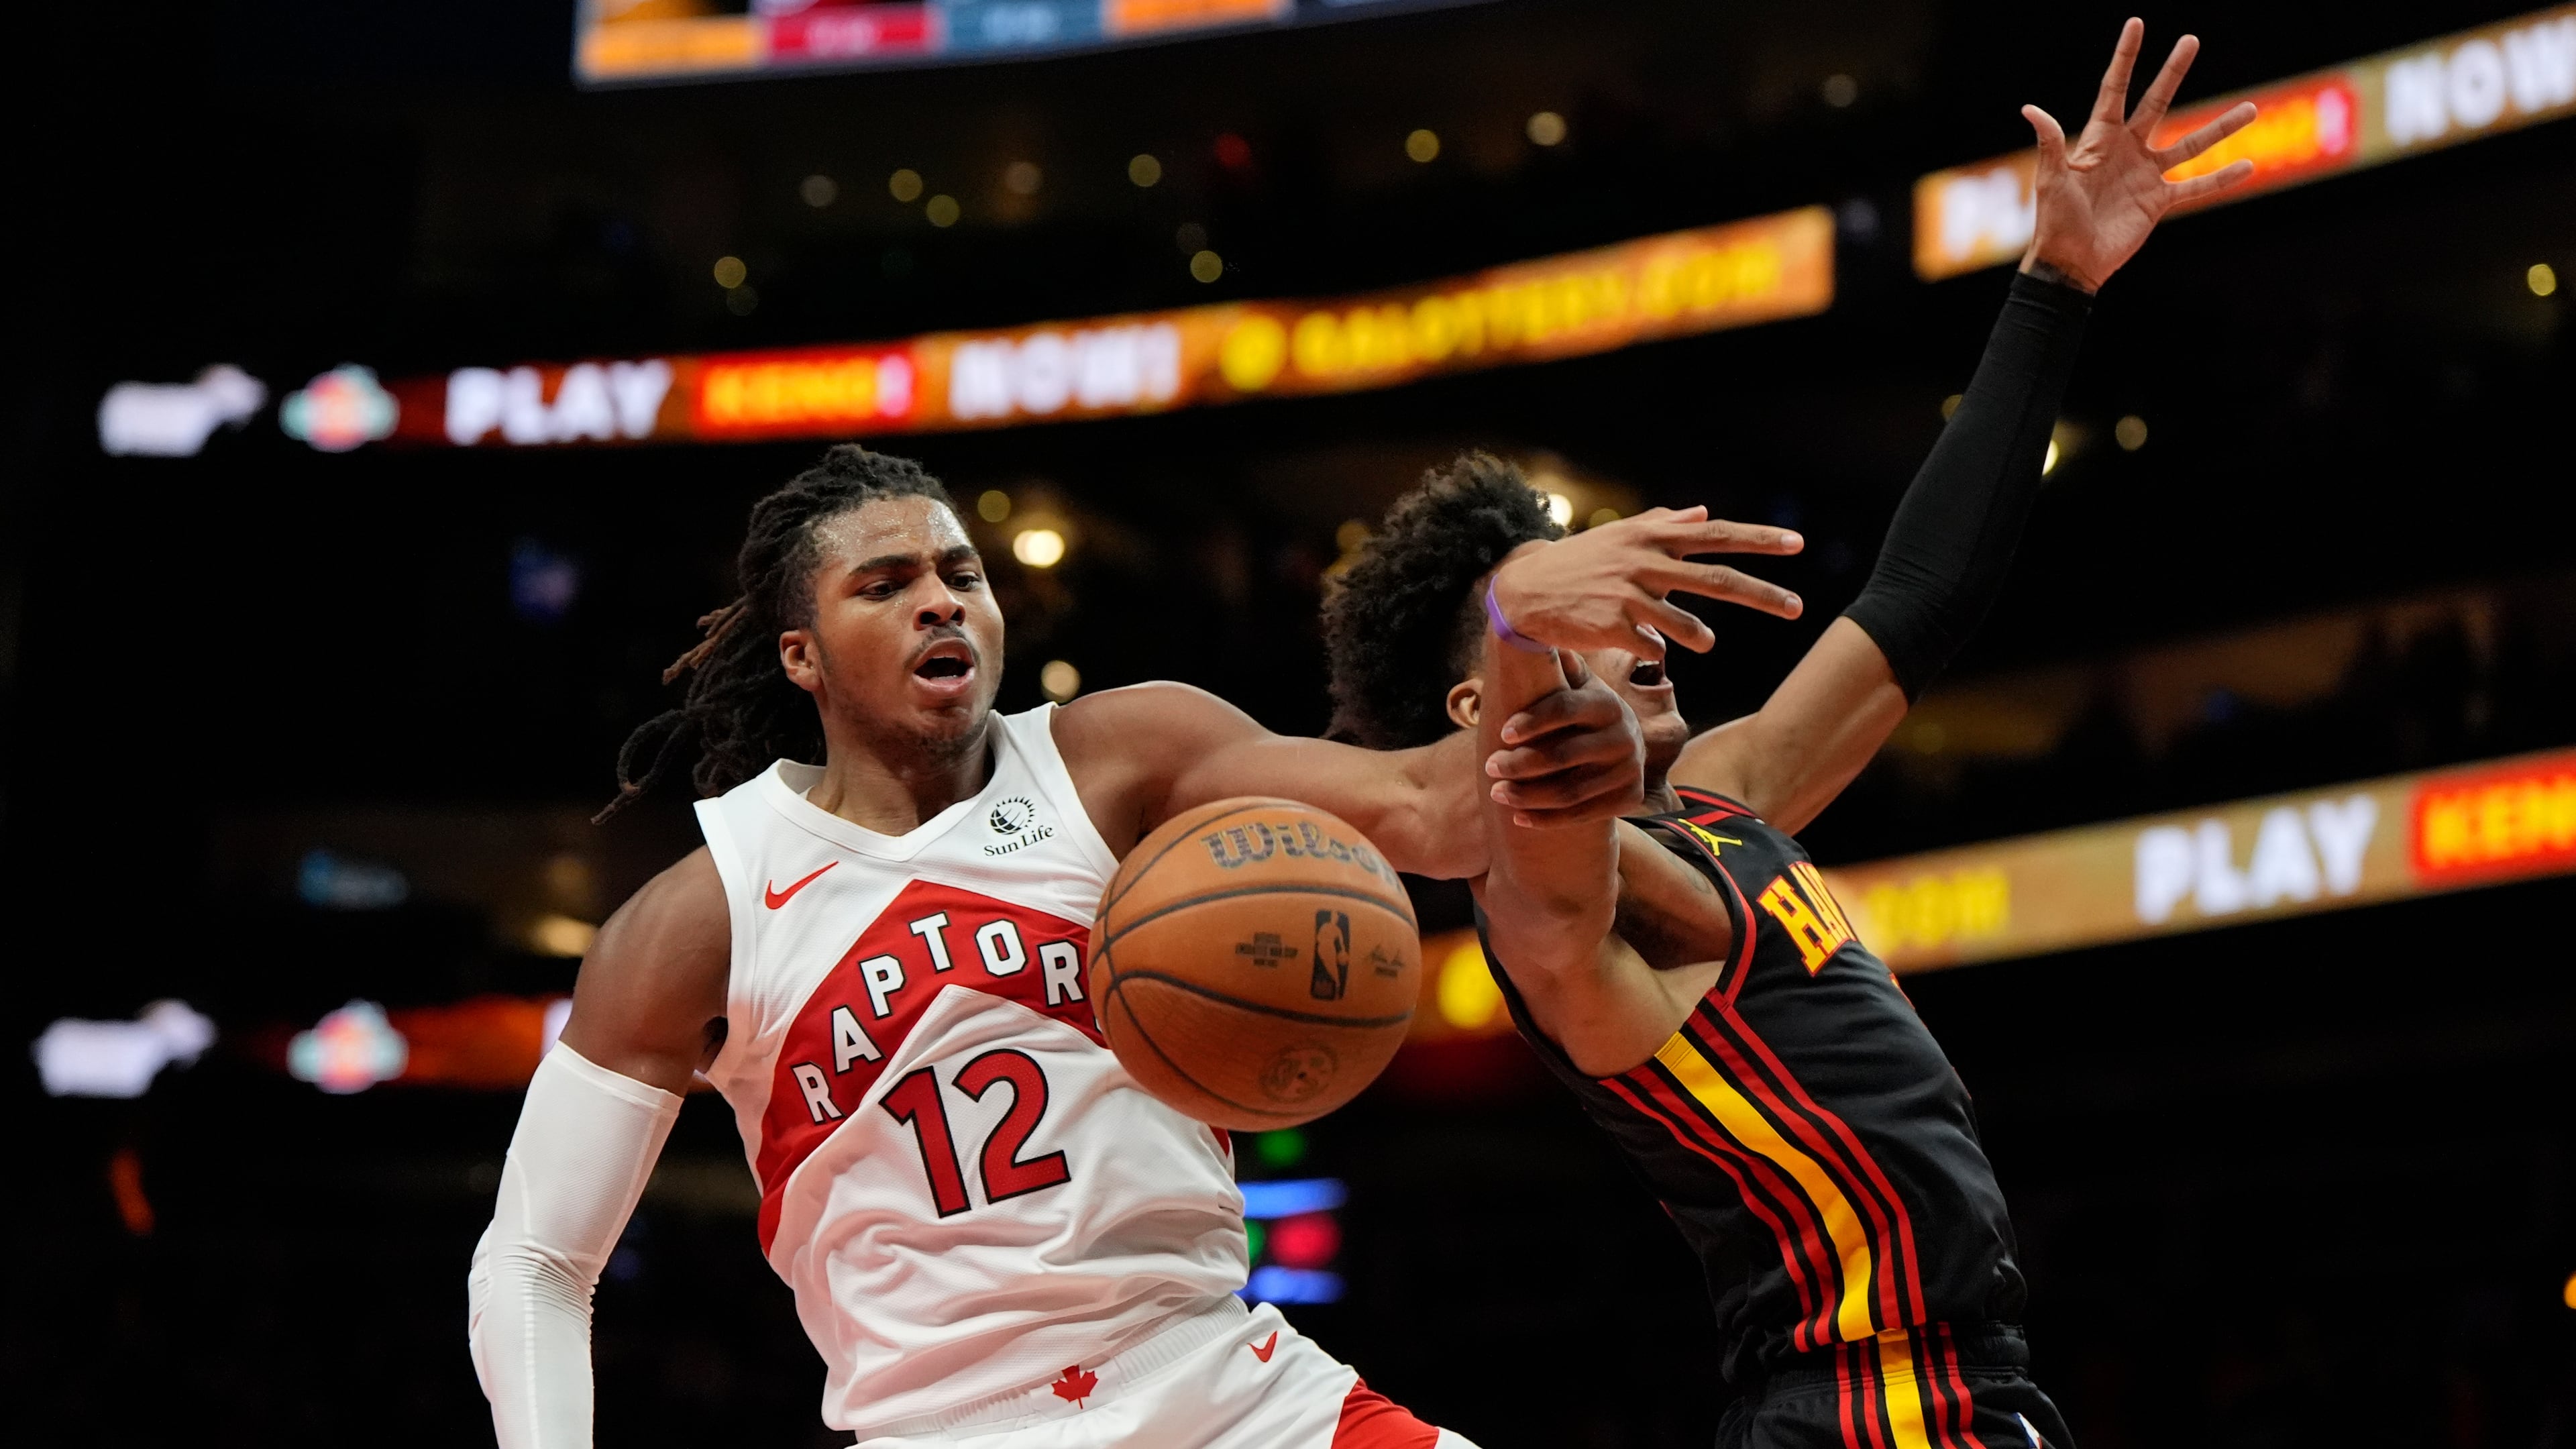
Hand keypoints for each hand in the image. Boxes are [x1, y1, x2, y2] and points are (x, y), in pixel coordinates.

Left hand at [1479, 653, 1645, 827]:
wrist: (1622, 747)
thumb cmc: (1581, 712)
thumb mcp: (1575, 685)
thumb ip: (1554, 666)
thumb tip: (1523, 625)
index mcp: (1607, 702)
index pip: (1566, 709)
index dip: (1533, 720)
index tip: (1503, 732)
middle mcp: (1625, 734)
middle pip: (1564, 755)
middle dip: (1521, 763)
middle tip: (1489, 766)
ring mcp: (1630, 768)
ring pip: (1571, 790)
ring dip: (1528, 795)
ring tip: (1497, 793)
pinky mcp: (1630, 797)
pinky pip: (1583, 815)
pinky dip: (1547, 819)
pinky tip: (1518, 817)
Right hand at [1487, 507, 1803, 660]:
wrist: (1525, 592)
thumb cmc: (1579, 562)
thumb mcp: (1620, 536)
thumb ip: (1662, 523)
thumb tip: (1702, 512)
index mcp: (1652, 538)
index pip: (1717, 536)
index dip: (1759, 539)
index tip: (1797, 544)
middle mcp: (1646, 563)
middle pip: (1717, 579)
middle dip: (1762, 594)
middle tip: (1798, 607)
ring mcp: (1630, 597)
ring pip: (1688, 627)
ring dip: (1702, 638)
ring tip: (1703, 641)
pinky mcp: (1612, 628)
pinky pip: (1654, 649)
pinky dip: (1657, 650)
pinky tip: (1643, 646)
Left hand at [2020, 18, 2257, 293]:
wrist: (2070, 263)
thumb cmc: (2055, 221)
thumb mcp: (2052, 179)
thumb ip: (2050, 143)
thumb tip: (2030, 108)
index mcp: (2099, 139)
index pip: (2115, 89)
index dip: (2126, 58)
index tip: (2137, 24)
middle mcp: (2127, 150)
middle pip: (2156, 102)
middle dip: (2173, 72)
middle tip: (2192, 40)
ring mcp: (2146, 175)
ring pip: (2190, 144)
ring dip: (2220, 127)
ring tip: (2251, 108)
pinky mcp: (2159, 202)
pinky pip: (2197, 186)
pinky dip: (2221, 178)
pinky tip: (2248, 165)